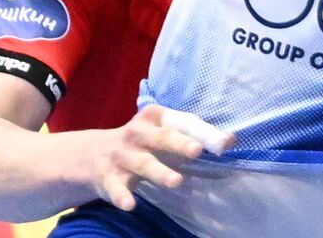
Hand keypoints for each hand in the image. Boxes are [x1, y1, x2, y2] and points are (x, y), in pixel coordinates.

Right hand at [82, 105, 234, 212]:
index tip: (225, 144)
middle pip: (161, 137)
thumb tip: (232, 140)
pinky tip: (130, 204)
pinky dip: (121, 196)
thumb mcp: (165, 133)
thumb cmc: (142, 143)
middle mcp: (138, 133)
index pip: (183, 122)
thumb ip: (196, 136)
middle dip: (179, 143)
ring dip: (159, 172)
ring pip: (142, 163)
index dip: (204, 132)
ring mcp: (122, 155)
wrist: (90, 154)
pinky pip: (115, 187)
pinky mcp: (108, 177)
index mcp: (155, 117)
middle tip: (197, 151)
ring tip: (176, 182)